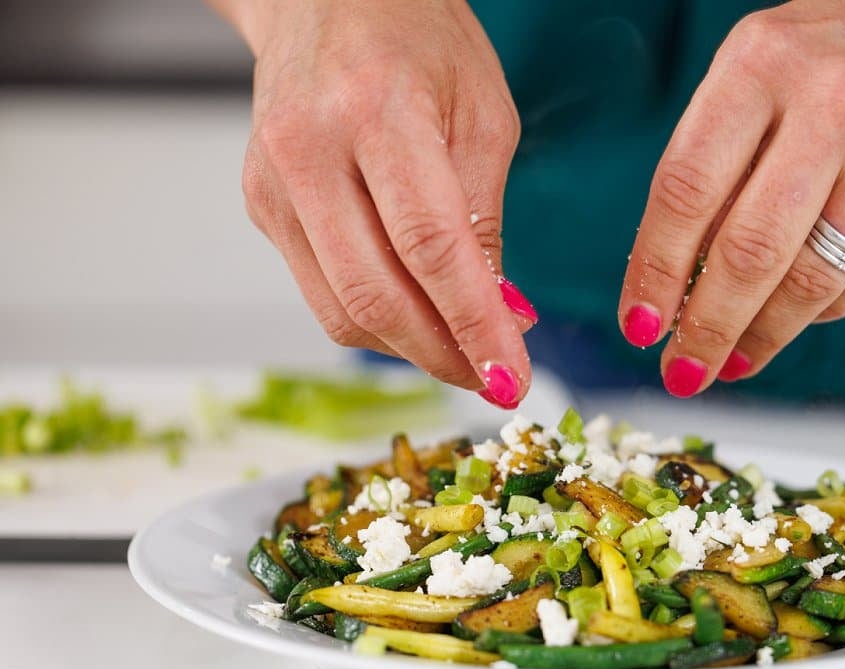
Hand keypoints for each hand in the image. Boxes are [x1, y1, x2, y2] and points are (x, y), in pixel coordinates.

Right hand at [222, 0, 532, 407]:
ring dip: (411, 347)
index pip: (430, 248)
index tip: (510, 378)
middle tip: (493, 377)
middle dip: (443, 354)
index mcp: (375, 112)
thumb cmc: (416, 40)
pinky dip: (378, 318)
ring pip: (342, 310)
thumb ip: (486, 222)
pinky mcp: (261, 206)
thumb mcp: (483, 116)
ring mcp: (272, 184)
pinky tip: (420, 314)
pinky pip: (323, 292)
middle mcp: (308, 151)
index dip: (473, 325)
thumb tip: (502, 317)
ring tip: (464, 349)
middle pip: (375, 295)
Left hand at [617, 0, 844, 396]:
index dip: (655, 271)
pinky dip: (822, 312)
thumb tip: (675, 278)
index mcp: (760, 63)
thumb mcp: (756, 72)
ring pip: (813, 281)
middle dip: (707, 328)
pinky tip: (796, 317)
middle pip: (750, 251)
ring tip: (733, 360)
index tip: (640, 325)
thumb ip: (715, 161)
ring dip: (762, 336)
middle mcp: (832, 102)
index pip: (686, 190)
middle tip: (685, 370)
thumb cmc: (833, 51)